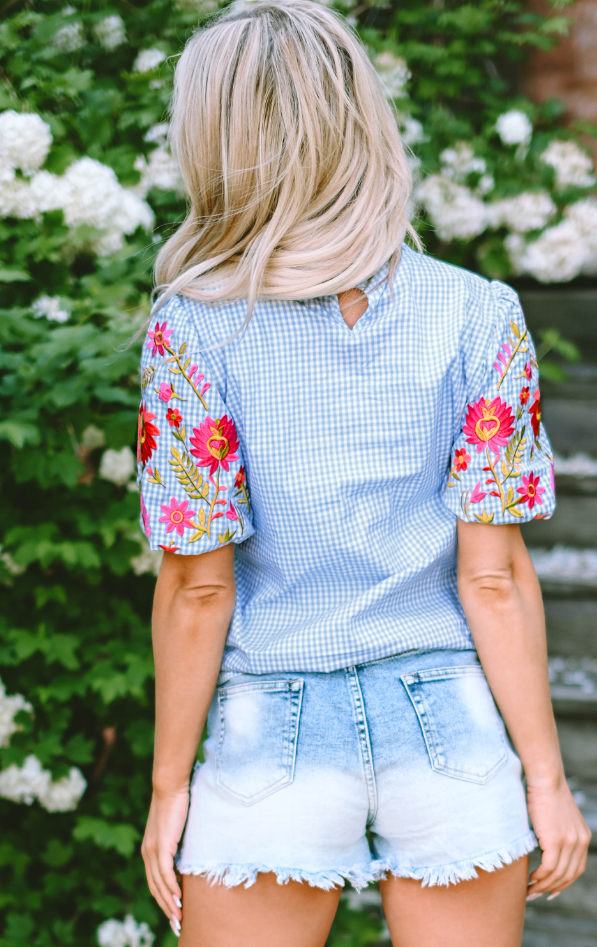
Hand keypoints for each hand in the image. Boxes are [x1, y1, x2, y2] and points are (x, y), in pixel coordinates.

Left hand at [141, 788, 188, 932]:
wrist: (170, 786)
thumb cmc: (176, 802)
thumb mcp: (176, 828)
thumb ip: (177, 843)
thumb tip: (188, 855)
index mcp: (149, 850)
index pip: (154, 882)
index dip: (163, 899)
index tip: (173, 913)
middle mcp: (148, 853)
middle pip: (155, 888)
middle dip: (165, 909)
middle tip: (177, 925)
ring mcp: (153, 850)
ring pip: (160, 885)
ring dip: (169, 904)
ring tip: (179, 919)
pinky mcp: (161, 846)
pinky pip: (165, 874)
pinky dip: (171, 889)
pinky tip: (179, 900)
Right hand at [527, 774, 590, 898]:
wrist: (545, 779)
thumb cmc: (546, 794)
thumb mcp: (559, 818)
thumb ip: (559, 834)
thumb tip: (547, 849)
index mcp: (583, 837)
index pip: (576, 869)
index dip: (564, 883)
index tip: (550, 891)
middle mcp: (580, 842)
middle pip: (568, 875)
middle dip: (552, 888)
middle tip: (536, 894)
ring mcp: (569, 842)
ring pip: (558, 874)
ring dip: (543, 885)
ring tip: (530, 890)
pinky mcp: (556, 840)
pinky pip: (549, 867)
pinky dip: (541, 876)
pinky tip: (532, 878)